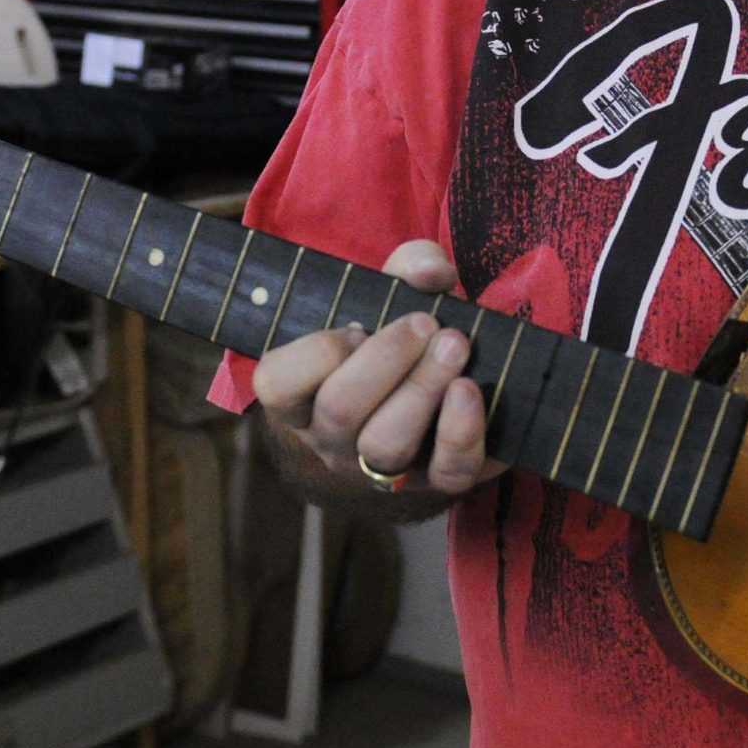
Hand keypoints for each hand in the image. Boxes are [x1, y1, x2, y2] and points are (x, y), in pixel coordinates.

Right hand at [249, 240, 506, 497]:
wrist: (445, 392)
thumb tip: (429, 271)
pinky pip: (447, 473)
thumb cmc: (403, 339)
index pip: (276, 384)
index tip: (357, 325)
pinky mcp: (438, 481)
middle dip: (386, 360)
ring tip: (455, 345)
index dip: (317, 352)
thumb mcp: (395, 294)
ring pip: (386, 445)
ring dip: (423, 388)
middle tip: (427, 323)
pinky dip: (461, 431)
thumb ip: (408, 266)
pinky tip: (471, 390)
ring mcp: (382, 469)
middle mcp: (332, 439)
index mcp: (303, 395)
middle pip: (339, 410)